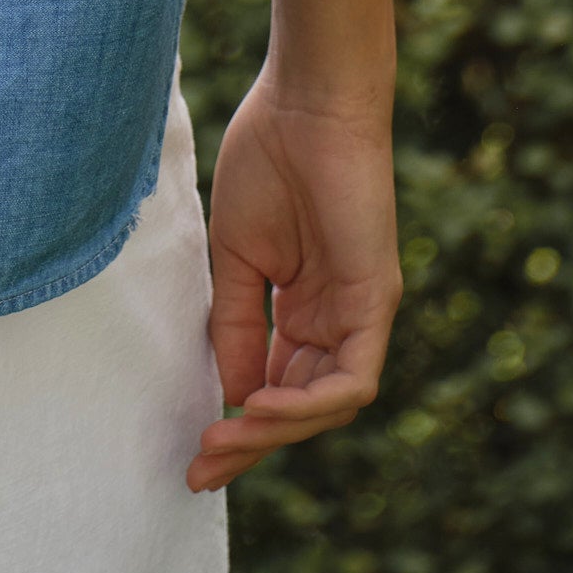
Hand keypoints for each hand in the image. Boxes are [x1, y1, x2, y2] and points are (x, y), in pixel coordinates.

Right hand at [188, 73, 401, 492]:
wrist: (303, 102)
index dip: (240, 427)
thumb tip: (233, 394)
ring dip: (275, 432)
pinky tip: (261, 404)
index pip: (277, 388)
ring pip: (328, 404)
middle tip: (201, 470)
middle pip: (301, 407)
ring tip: (224, 438)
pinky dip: (310, 403)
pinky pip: (353, 378)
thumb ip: (236, 324)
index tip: (194, 454)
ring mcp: (361, 313)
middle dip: (251, 445)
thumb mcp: (236, 255)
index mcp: (304, 308)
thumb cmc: (268, 160)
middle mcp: (338, 319)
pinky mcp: (378, 300)